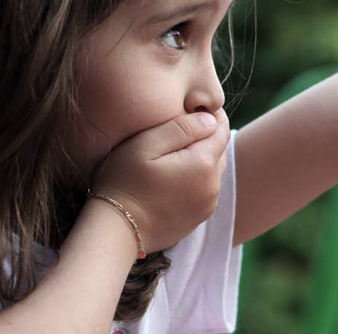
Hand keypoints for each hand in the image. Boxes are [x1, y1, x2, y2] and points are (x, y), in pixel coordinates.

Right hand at [89, 108, 229, 252]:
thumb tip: (211, 119)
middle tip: (179, 130)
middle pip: (219, 150)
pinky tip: (172, 178)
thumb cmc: (125, 182)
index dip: (209, 115)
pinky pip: (204, 190)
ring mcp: (207, 205)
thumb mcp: (147, 144)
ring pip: (213, 170)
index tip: (191, 108)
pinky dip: (194, 179)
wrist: (116, 230)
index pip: (221, 128)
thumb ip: (182, 127)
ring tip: (173, 155)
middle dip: (204, 137)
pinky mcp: (198, 218)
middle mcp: (213, 186)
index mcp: (204, 163)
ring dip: (200, 159)